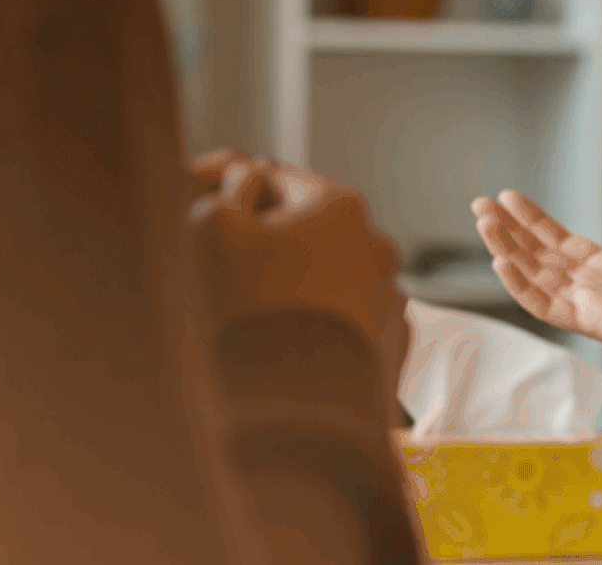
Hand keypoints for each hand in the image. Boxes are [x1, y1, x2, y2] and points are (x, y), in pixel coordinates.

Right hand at [187, 149, 410, 427]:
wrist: (286, 422)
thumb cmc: (242, 316)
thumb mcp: (210, 230)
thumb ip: (229, 191)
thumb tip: (247, 181)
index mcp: (337, 207)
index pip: (277, 179)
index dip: (236, 198)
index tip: (211, 223)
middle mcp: (376, 248)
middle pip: (309, 231)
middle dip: (269, 247)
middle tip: (225, 281)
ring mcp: (390, 301)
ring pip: (329, 281)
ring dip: (295, 292)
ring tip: (252, 327)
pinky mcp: (391, 351)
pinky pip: (346, 329)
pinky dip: (318, 334)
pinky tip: (282, 356)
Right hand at [471, 177, 601, 411]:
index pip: (564, 242)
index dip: (535, 221)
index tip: (509, 198)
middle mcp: (599, 288)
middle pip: (541, 257)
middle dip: (509, 232)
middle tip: (480, 206)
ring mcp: (594, 306)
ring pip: (537, 277)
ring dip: (507, 252)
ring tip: (483, 224)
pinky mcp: (595, 324)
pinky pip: (548, 306)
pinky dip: (522, 287)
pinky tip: (501, 263)